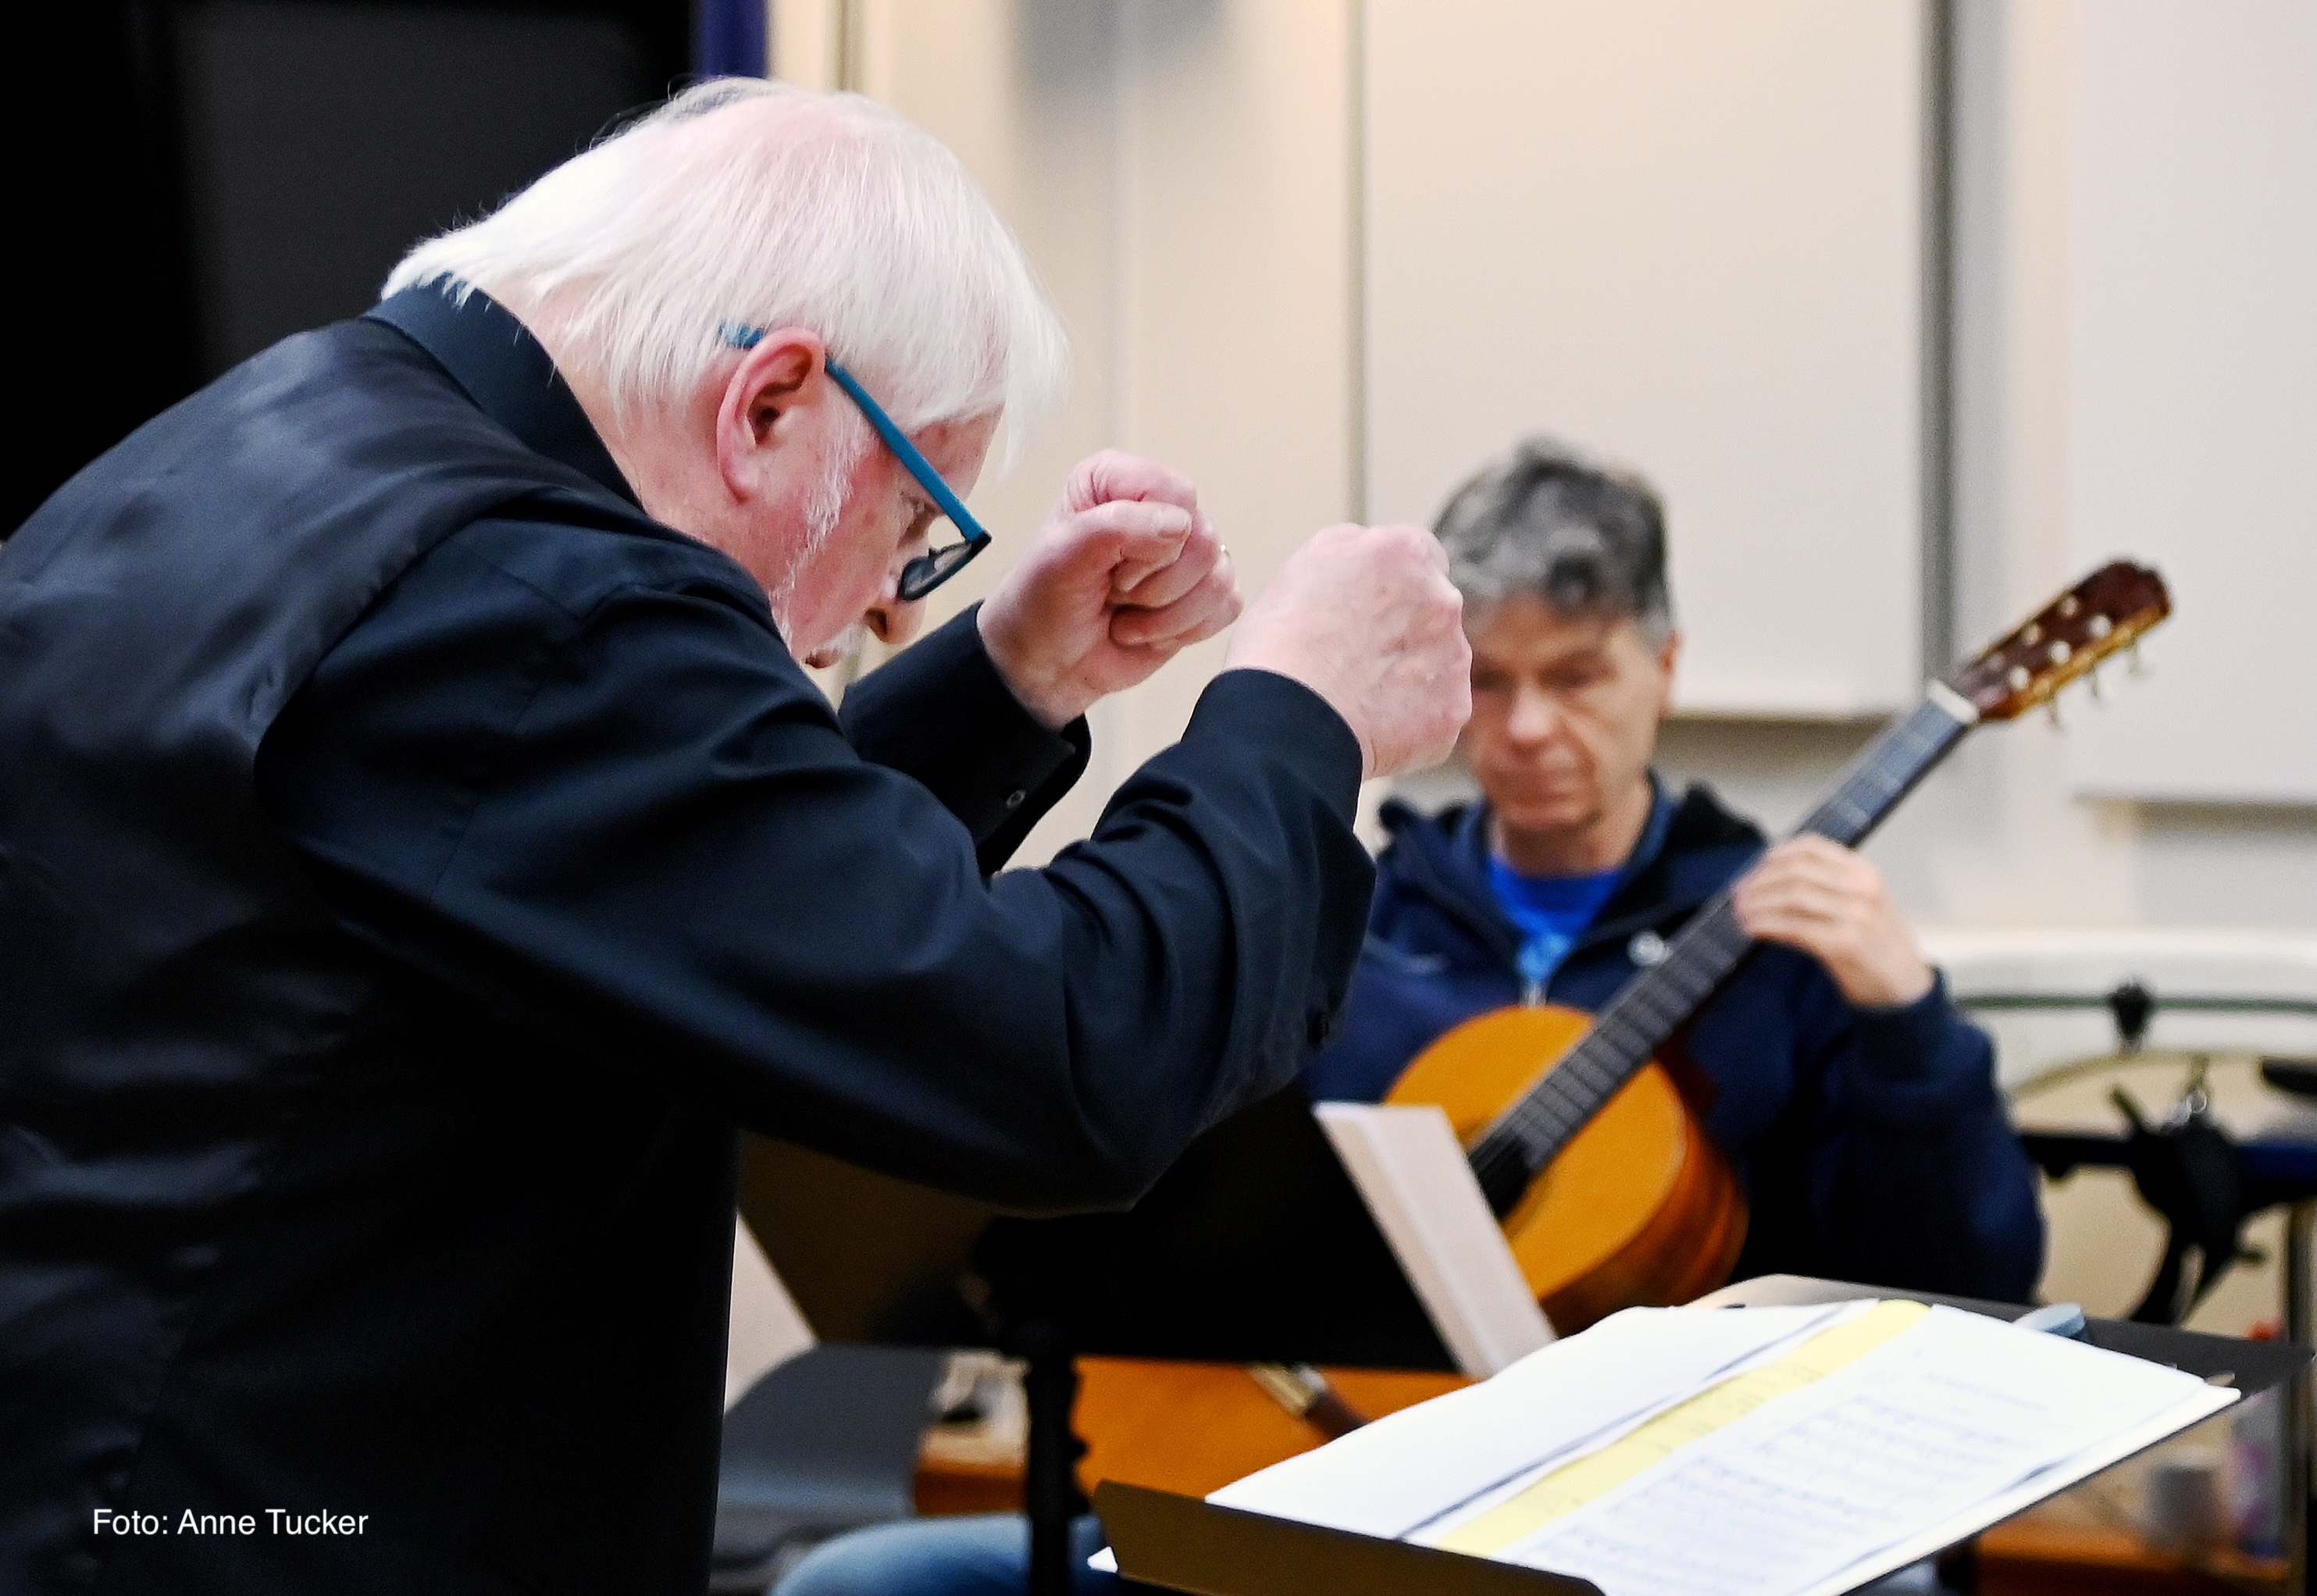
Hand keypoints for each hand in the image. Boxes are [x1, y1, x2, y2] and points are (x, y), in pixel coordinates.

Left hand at [978, 451, 1240, 728]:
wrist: (1047, 664)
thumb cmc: (1044, 604)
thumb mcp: (1062, 558)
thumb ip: (1116, 527)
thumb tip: (1181, 527)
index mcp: (1120, 480)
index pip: (1176, 494)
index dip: (1148, 539)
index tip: (1107, 566)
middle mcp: (1160, 507)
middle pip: (1203, 538)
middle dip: (1154, 584)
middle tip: (1115, 593)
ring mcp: (1187, 551)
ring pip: (1219, 577)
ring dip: (1165, 614)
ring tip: (1126, 616)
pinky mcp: (1204, 592)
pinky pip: (1228, 605)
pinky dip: (1185, 630)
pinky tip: (1148, 631)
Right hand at [1224, 522, 1469, 779]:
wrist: (1286, 721)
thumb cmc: (1280, 643)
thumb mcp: (1308, 564)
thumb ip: (1356, 553)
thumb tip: (1374, 568)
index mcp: (1404, 551)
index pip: (1418, 554)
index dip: (1388, 582)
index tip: (1364, 606)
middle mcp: (1441, 598)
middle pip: (1431, 609)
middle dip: (1403, 627)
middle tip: (1353, 655)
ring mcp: (1453, 656)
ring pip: (1437, 660)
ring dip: (1409, 672)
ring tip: (1355, 693)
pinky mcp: (1452, 708)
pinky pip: (1435, 709)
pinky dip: (1410, 717)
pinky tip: (1370, 721)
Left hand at [1730, 836, 1933, 1007]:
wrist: (1903, 984)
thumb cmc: (1876, 942)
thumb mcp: (1863, 902)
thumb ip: (1828, 884)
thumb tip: (1769, 876)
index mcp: (1865, 873)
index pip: (1812, 847)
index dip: (1775, 855)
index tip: (1755, 868)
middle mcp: (1863, 889)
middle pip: (1796, 871)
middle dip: (1760, 881)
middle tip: (1739, 894)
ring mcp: (1856, 916)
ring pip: (1792, 896)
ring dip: (1759, 903)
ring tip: (1741, 912)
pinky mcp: (1844, 944)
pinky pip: (1795, 927)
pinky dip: (1767, 925)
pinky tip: (1753, 929)